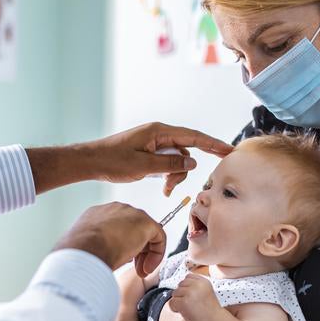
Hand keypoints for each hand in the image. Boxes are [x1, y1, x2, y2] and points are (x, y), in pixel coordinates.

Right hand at [55, 202, 165, 276]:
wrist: (84, 249)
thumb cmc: (80, 254)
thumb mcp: (85, 247)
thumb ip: (96, 247)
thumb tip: (102, 256)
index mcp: (97, 214)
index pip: (116, 227)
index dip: (122, 246)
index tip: (121, 261)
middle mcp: (115, 210)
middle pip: (133, 228)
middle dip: (136, 251)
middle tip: (134, 269)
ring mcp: (130, 213)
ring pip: (146, 233)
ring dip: (146, 255)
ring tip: (140, 271)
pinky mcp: (145, 223)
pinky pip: (159, 237)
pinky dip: (156, 254)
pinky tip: (147, 268)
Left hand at [80, 123, 232, 196]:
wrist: (90, 162)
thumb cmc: (112, 161)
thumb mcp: (144, 166)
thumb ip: (170, 164)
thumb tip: (192, 163)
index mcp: (159, 132)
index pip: (193, 136)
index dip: (213, 144)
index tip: (229, 150)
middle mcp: (159, 135)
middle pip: (186, 150)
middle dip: (187, 168)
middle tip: (186, 181)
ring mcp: (154, 144)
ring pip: (177, 160)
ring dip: (175, 175)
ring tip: (165, 188)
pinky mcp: (149, 153)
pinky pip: (166, 163)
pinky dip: (168, 175)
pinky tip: (163, 186)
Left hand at [168, 274, 222, 320]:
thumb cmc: (209, 310)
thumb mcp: (205, 292)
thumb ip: (195, 286)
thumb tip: (178, 285)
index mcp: (204, 281)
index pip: (188, 277)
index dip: (187, 287)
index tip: (192, 296)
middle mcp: (197, 285)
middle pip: (180, 285)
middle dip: (182, 294)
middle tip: (190, 304)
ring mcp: (190, 293)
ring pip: (175, 293)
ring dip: (178, 301)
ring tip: (189, 308)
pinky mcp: (184, 302)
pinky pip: (172, 302)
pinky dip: (175, 308)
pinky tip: (183, 312)